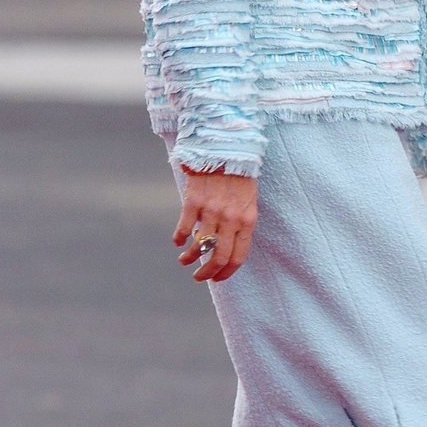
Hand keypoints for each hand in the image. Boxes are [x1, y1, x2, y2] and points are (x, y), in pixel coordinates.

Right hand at [173, 166, 257, 282]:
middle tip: (199, 277)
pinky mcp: (194, 201)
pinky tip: (177, 241)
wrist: (227, 147)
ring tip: (184, 260)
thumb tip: (227, 245)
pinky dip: (179, 239)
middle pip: (218, 257)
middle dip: (207, 273)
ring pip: (199, 246)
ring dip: (190, 258)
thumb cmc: (240, 174)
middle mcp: (231, 219)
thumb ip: (240, 223)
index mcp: (247, 220)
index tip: (217, 279)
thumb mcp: (249, 201)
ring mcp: (212, 211)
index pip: (238, 256)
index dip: (226, 272)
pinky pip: (184, 228)